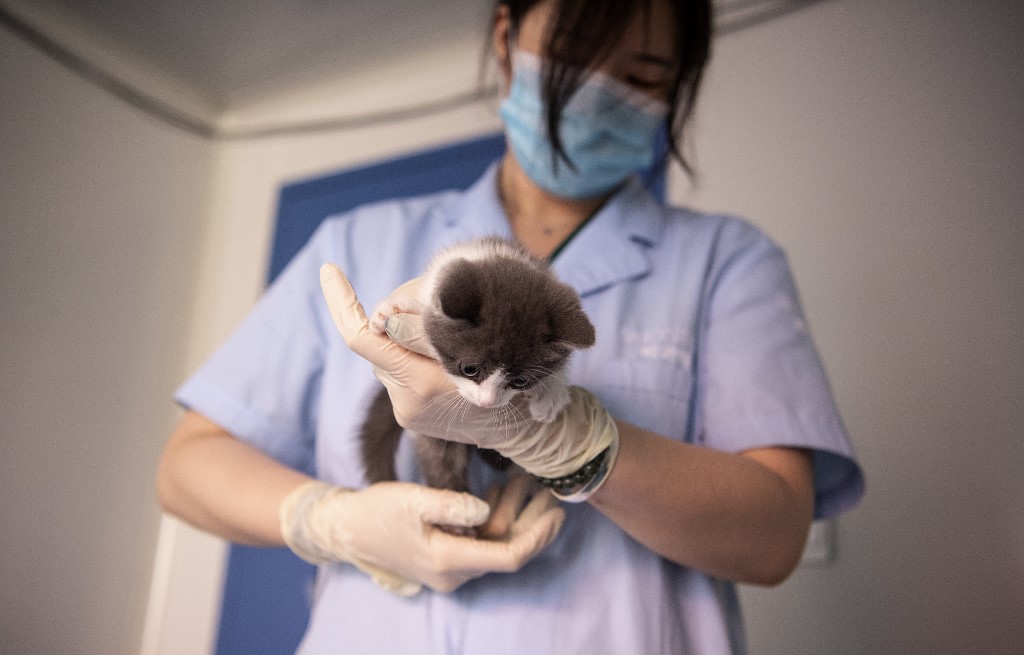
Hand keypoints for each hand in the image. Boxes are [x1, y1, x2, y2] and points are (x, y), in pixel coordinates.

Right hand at [279, 477, 563, 594]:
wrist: (347, 529)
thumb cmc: (378, 511)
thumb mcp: (412, 500)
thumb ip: (451, 505)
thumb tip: (486, 510)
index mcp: (448, 560)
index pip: (507, 556)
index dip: (537, 537)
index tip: (558, 513)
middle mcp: (454, 572)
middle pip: (507, 551)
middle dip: (533, 521)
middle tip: (552, 491)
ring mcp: (451, 568)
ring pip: (497, 545)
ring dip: (515, 515)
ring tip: (527, 482)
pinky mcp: (448, 557)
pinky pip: (482, 542)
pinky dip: (495, 518)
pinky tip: (501, 490)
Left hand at [319, 264, 617, 481]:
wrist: (524, 430)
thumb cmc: (510, 377)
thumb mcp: (478, 344)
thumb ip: (426, 327)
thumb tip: (382, 315)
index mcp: (422, 381)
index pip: (362, 336)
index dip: (341, 300)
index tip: (328, 269)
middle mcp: (407, 400)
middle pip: (382, 341)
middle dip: (396, 324)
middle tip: (418, 307)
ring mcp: (406, 411)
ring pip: (391, 356)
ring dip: (409, 344)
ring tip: (449, 346)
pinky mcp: (409, 416)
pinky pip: (400, 374)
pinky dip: (415, 360)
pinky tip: (444, 362)